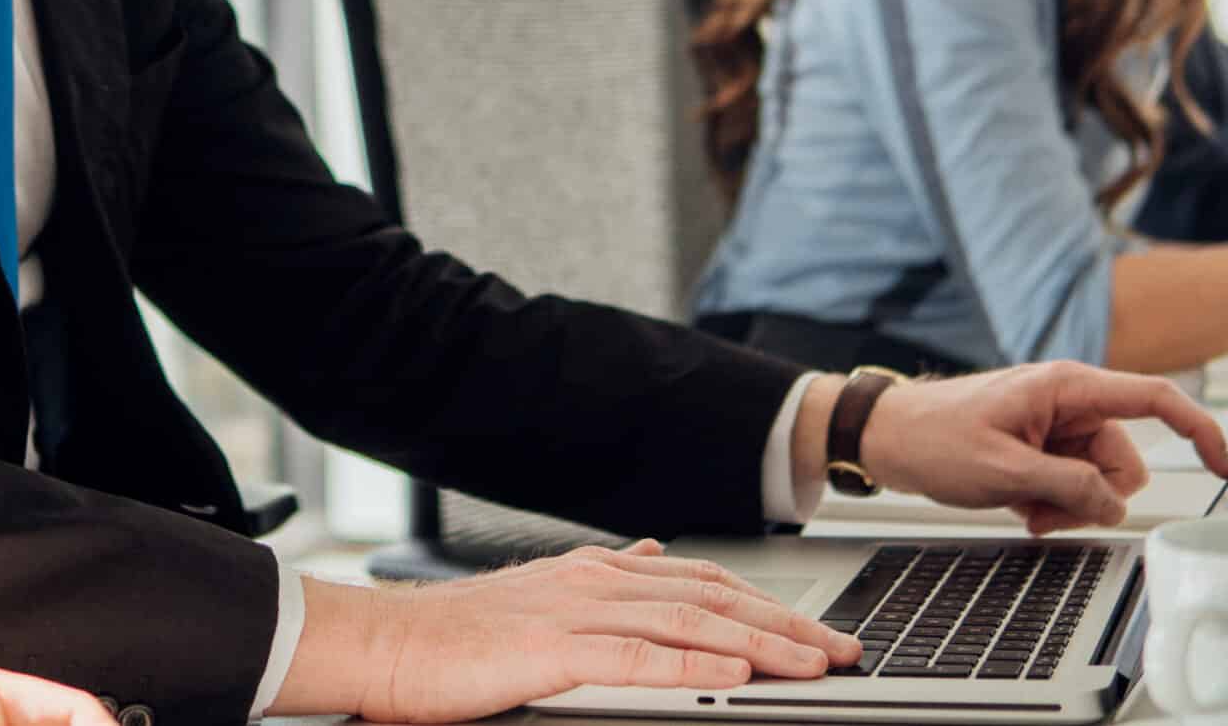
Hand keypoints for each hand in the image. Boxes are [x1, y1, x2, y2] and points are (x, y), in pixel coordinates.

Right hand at [275, 541, 862, 720]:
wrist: (383, 643)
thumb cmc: (454, 637)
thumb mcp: (539, 598)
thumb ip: (600, 579)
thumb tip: (646, 553)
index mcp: (596, 573)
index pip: (702, 582)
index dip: (768, 605)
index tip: (818, 632)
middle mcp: (595, 583)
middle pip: (711, 598)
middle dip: (786, 625)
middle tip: (844, 652)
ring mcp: (574, 615)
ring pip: (688, 623)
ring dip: (759, 645)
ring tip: (812, 667)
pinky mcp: (549, 652)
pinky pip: (634, 658)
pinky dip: (692, 664)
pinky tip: (732, 675)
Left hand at [857, 362, 1227, 536]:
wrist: (886, 439)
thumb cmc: (932, 437)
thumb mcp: (1004, 470)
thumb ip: (1068, 486)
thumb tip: (1114, 503)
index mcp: (1067, 387)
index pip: (1154, 398)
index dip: (1199, 427)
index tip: (1226, 461)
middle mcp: (1069, 403)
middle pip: (1125, 461)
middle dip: (1095, 496)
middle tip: (1045, 508)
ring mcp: (1056, 429)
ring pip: (1100, 482)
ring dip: (1069, 506)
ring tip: (1023, 506)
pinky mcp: (1043, 451)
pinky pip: (1074, 487)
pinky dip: (1054, 505)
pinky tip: (1019, 506)